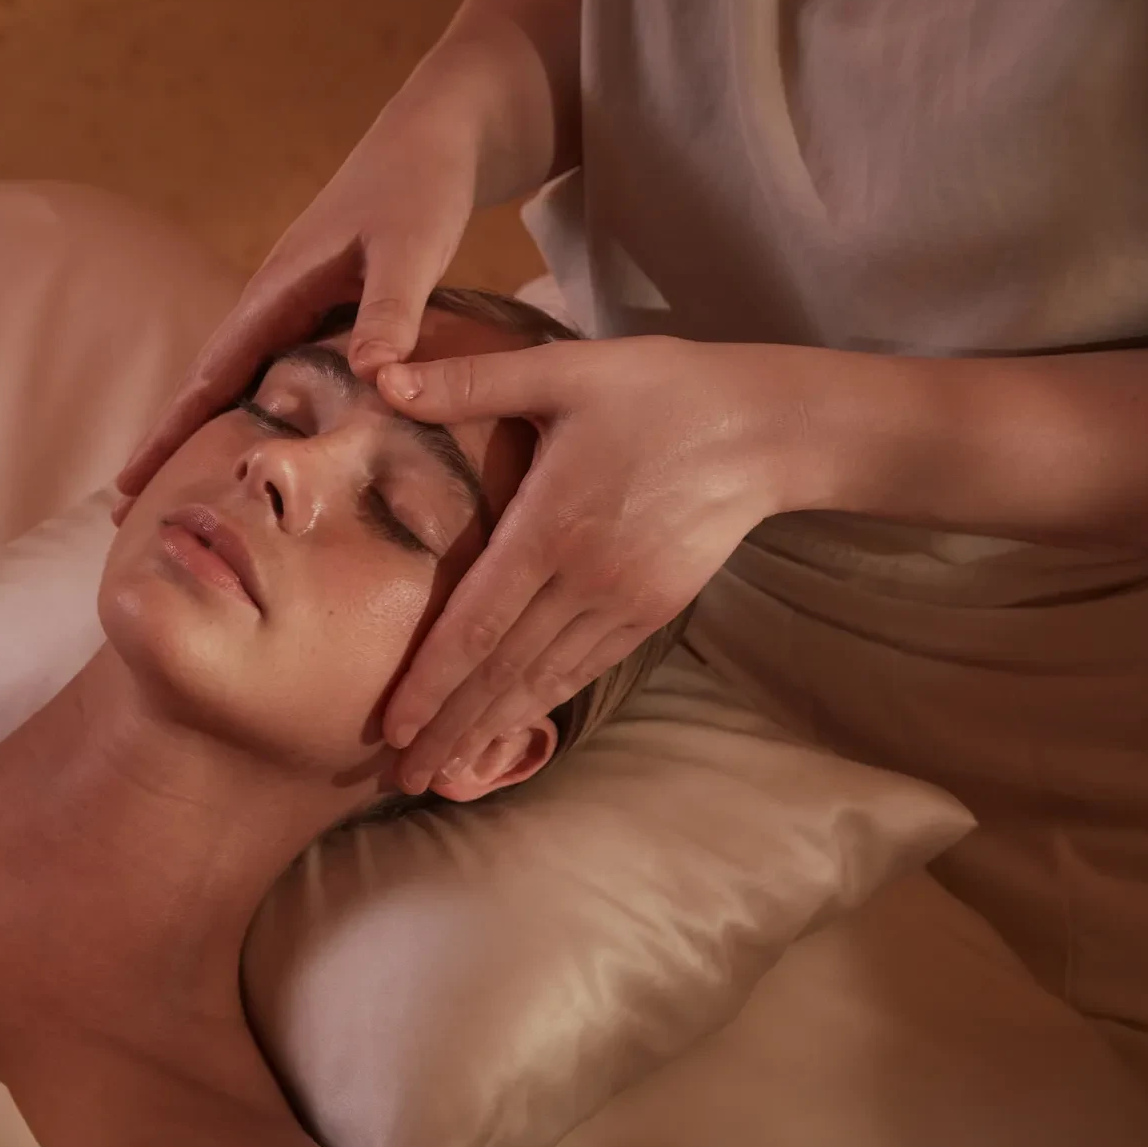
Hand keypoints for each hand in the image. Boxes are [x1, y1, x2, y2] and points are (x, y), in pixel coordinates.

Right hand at [112, 101, 481, 511]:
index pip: (210, 376)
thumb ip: (390, 312)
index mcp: (278, 290)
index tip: (129, 485)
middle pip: (207, 387)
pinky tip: (257, 443)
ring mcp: (294, 305)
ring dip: (206, 432)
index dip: (171, 433)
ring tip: (176, 490)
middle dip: (167, 446)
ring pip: (238, 381)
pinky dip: (254, 410)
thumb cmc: (422, 186)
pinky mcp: (322, 308)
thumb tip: (371, 382)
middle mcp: (273, 301)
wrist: (439, 132)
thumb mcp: (412, 248)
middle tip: (129, 514)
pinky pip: (277, 372)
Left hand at [376, 336, 821, 790]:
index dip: (431, 682)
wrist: (765, 429)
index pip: (477, 625)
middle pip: (503, 672)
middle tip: (403, 776)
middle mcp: (585, 581)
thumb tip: (382, 376)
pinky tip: (513, 725)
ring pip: (543, 680)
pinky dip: (543, 702)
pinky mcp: (653, 611)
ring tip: (447, 770)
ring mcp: (623, 603)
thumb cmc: (659, 389)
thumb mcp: (564, 369)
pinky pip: (585, 668)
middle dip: (450, 728)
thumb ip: (470, 381)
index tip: (392, 726)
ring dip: (491, 728)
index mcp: (551, 529)